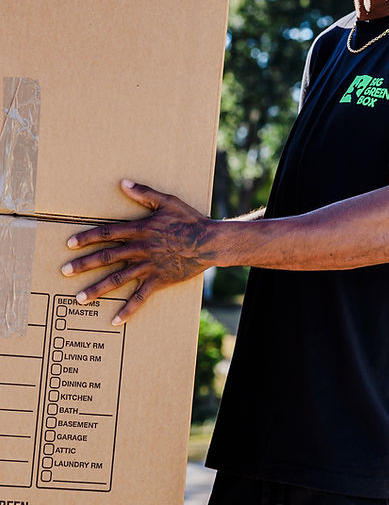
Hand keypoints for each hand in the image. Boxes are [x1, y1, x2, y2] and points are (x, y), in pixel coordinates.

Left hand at [61, 180, 216, 323]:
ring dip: (97, 289)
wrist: (209, 242)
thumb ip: (144, 194)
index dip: (87, 238)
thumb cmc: (189, 220)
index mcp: (140, 230)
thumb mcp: (167, 201)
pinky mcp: (158, 281)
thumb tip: (123, 183)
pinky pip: (140, 298)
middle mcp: (140, 249)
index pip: (107, 233)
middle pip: (106, 257)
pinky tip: (114, 320)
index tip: (70, 244)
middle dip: (83, 265)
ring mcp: (148, 267)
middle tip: (64, 271)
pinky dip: (128, 310)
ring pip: (117, 279)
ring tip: (79, 298)